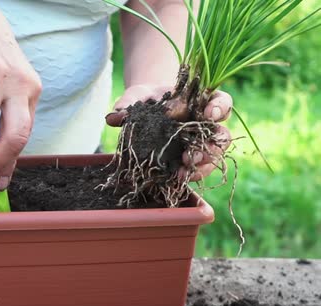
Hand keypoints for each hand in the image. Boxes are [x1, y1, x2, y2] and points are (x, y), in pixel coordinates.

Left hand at [105, 84, 231, 180]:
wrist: (145, 110)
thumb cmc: (147, 99)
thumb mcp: (136, 97)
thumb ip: (127, 104)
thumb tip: (112, 117)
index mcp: (204, 102)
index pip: (222, 102)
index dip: (220, 108)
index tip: (209, 114)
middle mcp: (208, 124)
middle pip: (222, 136)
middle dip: (212, 147)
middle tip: (195, 155)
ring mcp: (201, 143)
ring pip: (213, 156)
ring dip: (203, 166)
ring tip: (185, 172)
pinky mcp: (190, 158)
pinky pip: (196, 168)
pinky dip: (189, 174)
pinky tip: (177, 178)